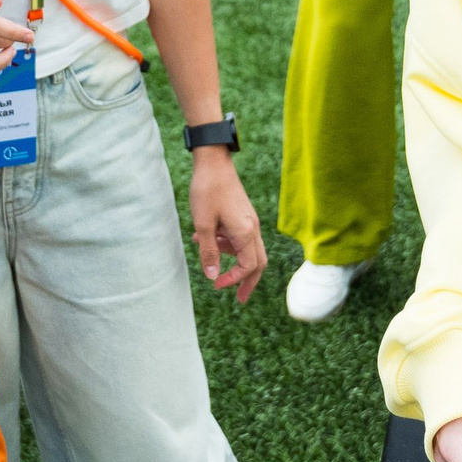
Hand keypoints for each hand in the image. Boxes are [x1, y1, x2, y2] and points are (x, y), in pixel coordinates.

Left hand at [188, 149, 266, 303]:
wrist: (213, 162)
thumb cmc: (207, 191)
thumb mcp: (203, 224)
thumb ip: (209, 252)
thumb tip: (212, 277)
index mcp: (245, 232)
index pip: (248, 266)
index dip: (234, 279)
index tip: (216, 284)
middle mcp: (253, 228)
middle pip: (257, 263)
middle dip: (248, 281)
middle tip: (239, 298)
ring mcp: (249, 220)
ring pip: (249, 250)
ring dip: (232, 259)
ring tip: (208, 254)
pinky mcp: (243, 214)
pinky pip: (241, 237)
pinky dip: (228, 244)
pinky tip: (207, 237)